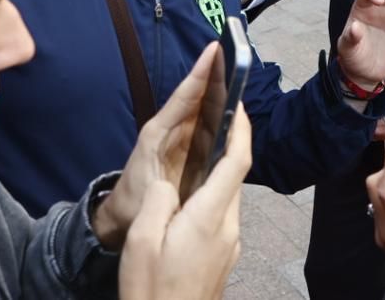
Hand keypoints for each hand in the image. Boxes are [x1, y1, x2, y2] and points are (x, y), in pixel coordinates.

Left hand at [93, 42, 223, 250]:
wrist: (122, 216)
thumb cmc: (135, 203)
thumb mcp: (151, 192)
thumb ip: (171, 179)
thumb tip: (197, 172)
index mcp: (159, 133)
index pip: (184, 98)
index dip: (200, 75)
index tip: (214, 50)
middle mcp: (170, 129)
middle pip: (197, 97)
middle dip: (215, 75)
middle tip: (236, 52)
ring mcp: (179, 136)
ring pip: (204, 108)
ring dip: (220, 90)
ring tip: (239, 70)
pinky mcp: (186, 146)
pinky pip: (206, 124)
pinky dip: (220, 111)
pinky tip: (236, 106)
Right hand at [118, 104, 250, 299]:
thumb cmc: (151, 289)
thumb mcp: (143, 241)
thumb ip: (158, 200)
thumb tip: (167, 183)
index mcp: (209, 217)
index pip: (238, 162)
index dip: (241, 129)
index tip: (238, 102)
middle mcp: (229, 228)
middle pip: (236, 175)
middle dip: (229, 144)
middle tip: (211, 118)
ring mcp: (230, 244)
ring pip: (229, 195)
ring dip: (220, 170)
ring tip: (198, 152)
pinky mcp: (224, 257)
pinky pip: (222, 214)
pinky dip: (213, 194)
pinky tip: (190, 197)